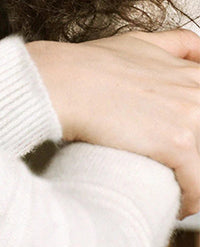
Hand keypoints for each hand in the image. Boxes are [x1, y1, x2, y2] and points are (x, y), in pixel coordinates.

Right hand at [28, 30, 199, 217]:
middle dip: (194, 154)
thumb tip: (197, 48)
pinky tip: (176, 204)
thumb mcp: (136, 42)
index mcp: (191, 73)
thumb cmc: (86, 65)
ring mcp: (191, 117)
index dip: (194, 128)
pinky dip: (190, 201)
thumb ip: (174, 44)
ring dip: (194, 180)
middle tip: (176, 166)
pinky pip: (198, 187)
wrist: (60, 82)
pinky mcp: (178, 144)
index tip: (185, 141)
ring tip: (177, 190)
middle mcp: (197, 92)